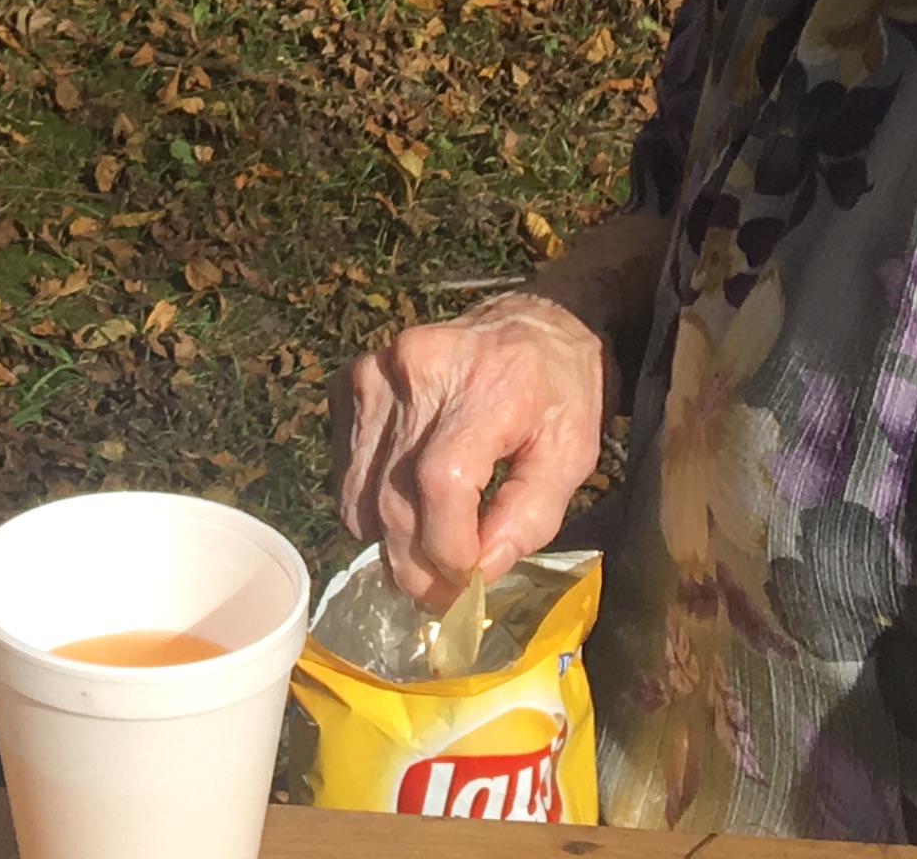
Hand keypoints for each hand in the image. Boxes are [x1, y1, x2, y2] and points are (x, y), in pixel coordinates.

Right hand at [333, 289, 609, 605]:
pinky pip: (345, 469)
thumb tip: (476, 574)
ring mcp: (375, 371)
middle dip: (416, 565)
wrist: (532, 323)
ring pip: (358, 494)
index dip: (448, 548)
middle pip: (393, 498)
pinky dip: (370, 502)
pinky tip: (407, 497)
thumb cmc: (561, 393)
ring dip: (389, 541)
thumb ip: (528, 520)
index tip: (468, 582)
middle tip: (443, 594)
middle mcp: (417, 370)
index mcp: (486, 384)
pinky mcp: (351, 379)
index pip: (442, 483)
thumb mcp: (571, 457)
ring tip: (428, 547)